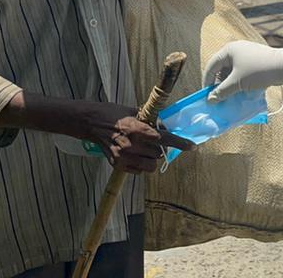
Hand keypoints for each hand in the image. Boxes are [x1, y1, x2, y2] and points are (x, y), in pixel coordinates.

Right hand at [76, 101, 194, 173]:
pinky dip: (141, 164)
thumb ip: (150, 121)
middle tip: (151, 140)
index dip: (179, 143)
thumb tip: (166, 129)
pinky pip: (139, 171)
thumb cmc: (113, 114)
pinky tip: (134, 154)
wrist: (90, 123)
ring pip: (151, 165)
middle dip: (159, 147)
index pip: (164, 138)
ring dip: (151, 158)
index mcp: (137, 129)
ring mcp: (124, 157)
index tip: (192, 147)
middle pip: (159, 153)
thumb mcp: (134, 112)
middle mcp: (131, 145)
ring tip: (143, 149)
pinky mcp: (118, 165)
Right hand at [202, 36, 282, 102]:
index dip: (207, 81)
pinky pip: (242, 71)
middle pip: (221, 68)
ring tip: (230, 97)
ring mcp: (246, 53)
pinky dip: (239, 81)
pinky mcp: (255, 60)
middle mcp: (236, 49)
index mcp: (228, 50)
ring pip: (232, 71)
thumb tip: (209, 100)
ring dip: (229, 84)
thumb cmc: (258, 72)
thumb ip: (221, 92)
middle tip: (218, 98)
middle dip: (219, 84)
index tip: (207, 96)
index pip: (211, 66)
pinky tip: (241, 92)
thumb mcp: (237, 83)